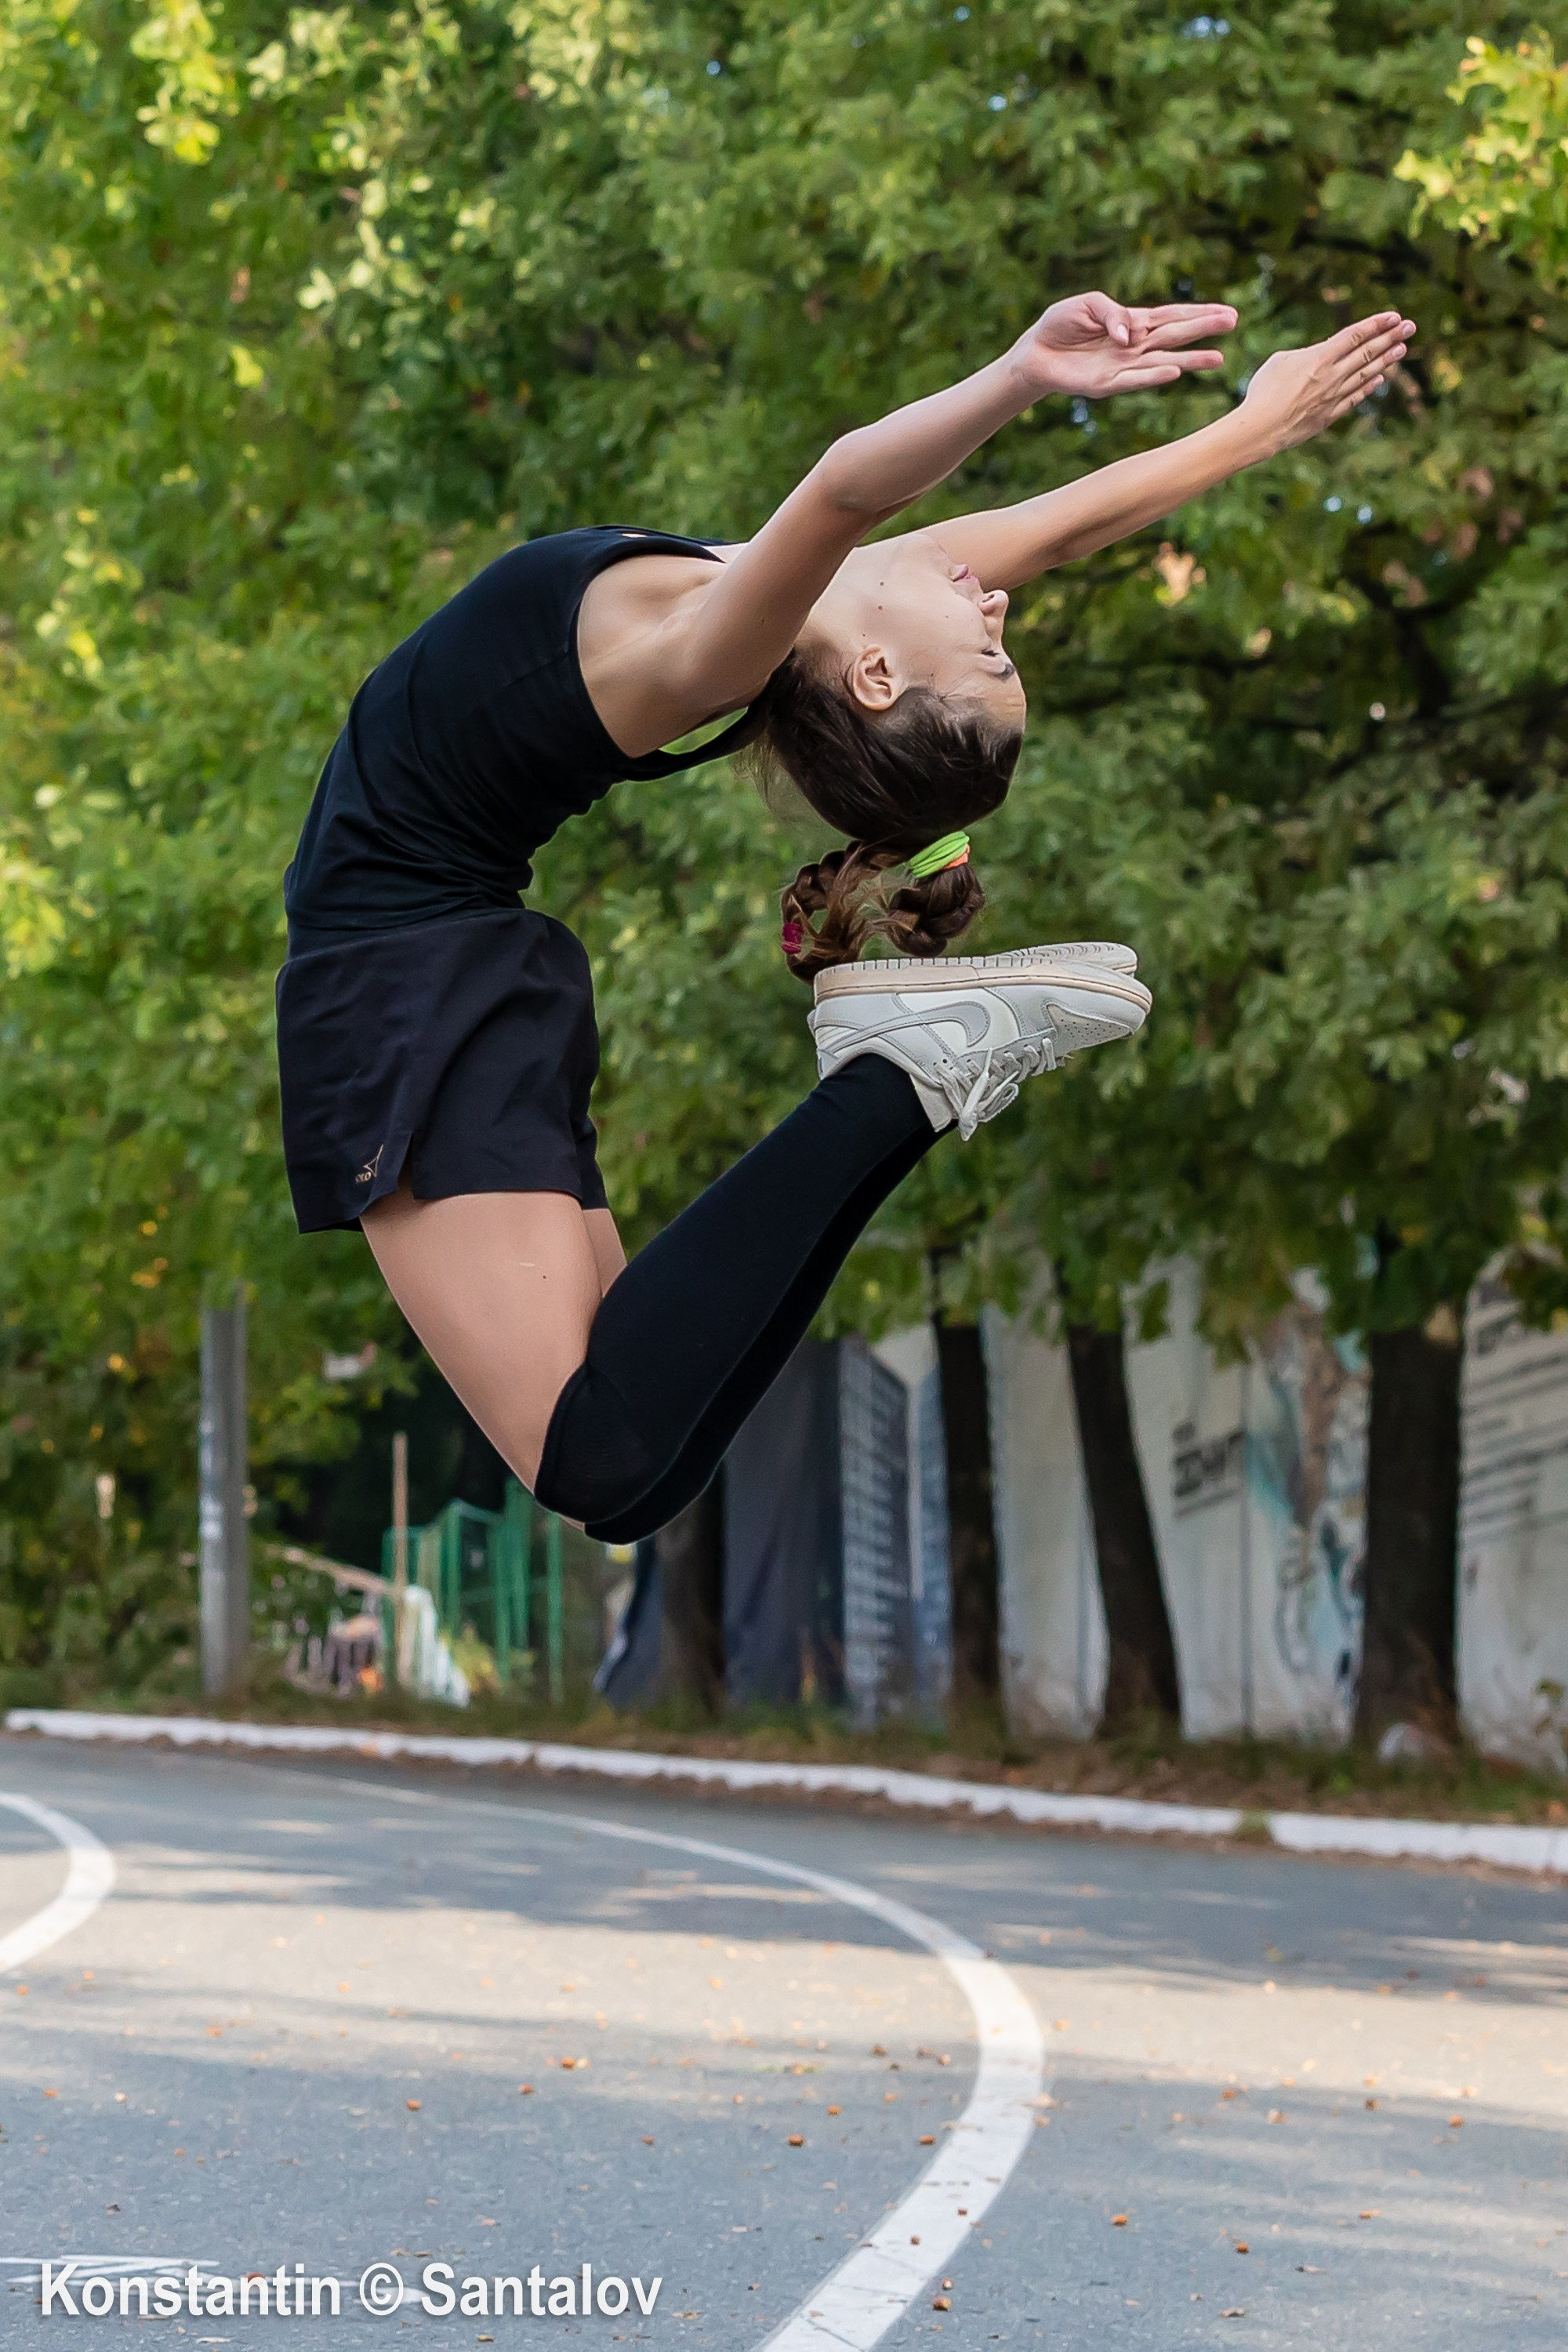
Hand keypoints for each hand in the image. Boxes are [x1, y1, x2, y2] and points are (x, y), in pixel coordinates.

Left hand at [1011, 292, 1237, 398]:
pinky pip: (1135, 380)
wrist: (1035, 351)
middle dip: (1204, 329)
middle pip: (1175, 335)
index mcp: (1133, 323)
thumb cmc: (1062, 324)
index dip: (1198, 313)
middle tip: (1233, 323)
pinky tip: (1175, 370)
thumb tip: (1131, 335)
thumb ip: (1113, 314)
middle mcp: (1135, 346)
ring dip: (1190, 359)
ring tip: (1217, 359)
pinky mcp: (1107, 384)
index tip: (1226, 312)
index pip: (1171, 316)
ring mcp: (1124, 366)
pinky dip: (1154, 376)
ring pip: (1164, 361)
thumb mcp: (1088, 305)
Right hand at [1239, 311, 1415, 450]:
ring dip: (1386, 360)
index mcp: (1319, 357)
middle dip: (1390, 337)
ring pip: (1366, 374)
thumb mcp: (1281, 361)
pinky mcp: (1329, 415)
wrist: (1261, 429)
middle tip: (1410, 327)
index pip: (1355, 336)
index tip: (1394, 316)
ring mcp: (1333, 397)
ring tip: (1402, 349)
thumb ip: (1307, 354)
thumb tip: (1322, 354)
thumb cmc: (1263, 391)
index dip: (1376, 324)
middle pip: (1367, 353)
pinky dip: (1369, 387)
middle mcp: (1332, 375)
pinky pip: (1354, 398)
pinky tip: (1380, 378)